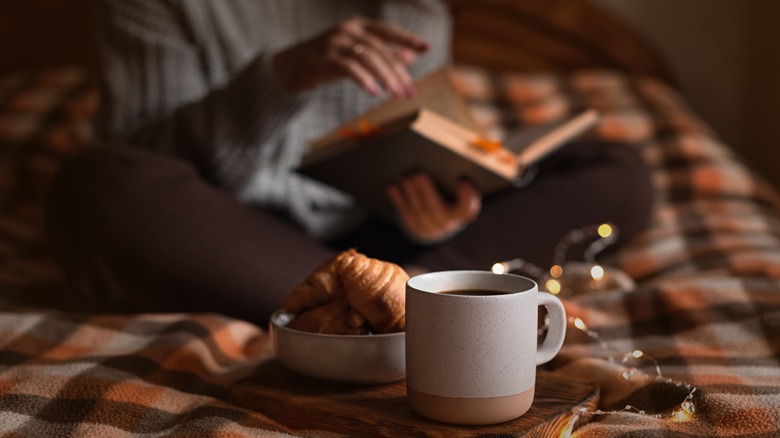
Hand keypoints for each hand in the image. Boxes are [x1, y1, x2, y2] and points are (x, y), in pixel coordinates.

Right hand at [272, 16, 428, 97]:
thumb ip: (382, 54)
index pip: (387, 30)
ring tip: (397, 94)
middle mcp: (348, 30)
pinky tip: (374, 92)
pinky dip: (364, 80)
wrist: (290, 66)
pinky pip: (349, 68)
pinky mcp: (325, 59)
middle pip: (380, 49)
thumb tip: (410, 57)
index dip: (407, 39)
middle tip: (410, 90)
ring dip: (386, 78)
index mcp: (358, 26)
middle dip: (398, 71)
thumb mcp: (357, 54)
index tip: (426, 48)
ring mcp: (335, 43)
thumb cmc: (327, 59)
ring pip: (368, 58)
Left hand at [387, 173, 480, 243]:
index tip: (463, 181)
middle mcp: (449, 225)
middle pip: (437, 210)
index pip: (468, 207)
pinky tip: (392, 185)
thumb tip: (441, 160)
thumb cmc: (450, 194)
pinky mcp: (416, 230)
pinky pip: (405, 215)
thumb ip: (453, 177)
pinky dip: (398, 199)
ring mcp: (431, 230)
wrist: (440, 219)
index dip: (466, 196)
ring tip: (405, 176)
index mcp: (465, 212)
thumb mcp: (456, 187)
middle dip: (426, 191)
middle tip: (418, 173)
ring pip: (419, 213)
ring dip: (410, 193)